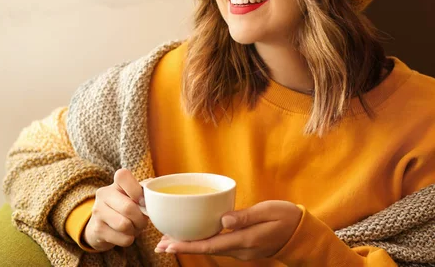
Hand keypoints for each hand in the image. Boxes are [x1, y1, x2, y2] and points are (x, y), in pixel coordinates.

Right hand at [83, 168, 148, 250]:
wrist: (102, 225)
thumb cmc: (125, 208)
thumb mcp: (133, 196)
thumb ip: (145, 191)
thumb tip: (155, 193)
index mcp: (115, 183)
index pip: (123, 176)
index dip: (137, 190)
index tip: (142, 202)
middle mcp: (103, 194)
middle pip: (128, 207)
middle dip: (140, 219)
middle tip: (141, 220)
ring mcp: (98, 212)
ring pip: (125, 225)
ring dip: (135, 230)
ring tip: (133, 227)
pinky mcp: (97, 230)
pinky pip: (123, 239)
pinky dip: (129, 239)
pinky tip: (125, 234)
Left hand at [155, 200, 301, 260]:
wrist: (302, 234)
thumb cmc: (286, 218)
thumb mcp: (269, 212)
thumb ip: (246, 216)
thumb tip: (224, 220)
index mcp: (244, 240)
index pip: (209, 245)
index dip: (187, 245)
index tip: (169, 244)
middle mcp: (239, 248)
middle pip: (205, 248)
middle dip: (182, 246)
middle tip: (159, 244)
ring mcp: (240, 249)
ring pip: (209, 247)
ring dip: (189, 244)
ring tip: (169, 241)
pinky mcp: (242, 245)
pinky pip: (217, 245)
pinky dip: (201, 241)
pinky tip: (193, 236)